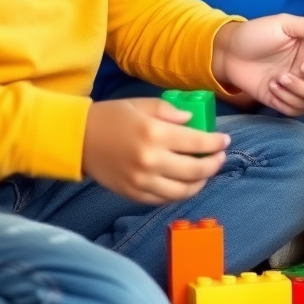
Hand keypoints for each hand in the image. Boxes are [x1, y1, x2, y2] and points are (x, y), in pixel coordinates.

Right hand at [82, 97, 228, 203]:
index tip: (225, 140)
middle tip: (220, 157)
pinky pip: (164, 199)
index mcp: (155, 134)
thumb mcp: (142, 104)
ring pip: (183, 190)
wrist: (78, 139)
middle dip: (214, 164)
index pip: (198, 143)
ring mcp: (142, 181)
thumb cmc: (112, 117)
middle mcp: (151, 160)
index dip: (217, 143)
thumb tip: (192, 121)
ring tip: (206, 172)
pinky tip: (186, 183)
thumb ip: (170, 111)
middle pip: (196, 170)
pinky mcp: (133, 194)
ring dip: (201, 182)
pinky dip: (180, 193)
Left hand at [212, 16, 303, 116]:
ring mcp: (302, 84)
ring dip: (302, 91)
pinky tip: (272, 87)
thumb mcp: (284, 24)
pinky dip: (288, 101)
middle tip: (301, 68)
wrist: (228, 54)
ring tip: (279, 79)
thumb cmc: (255, 34)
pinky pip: (301, 109)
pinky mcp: (288, 99)